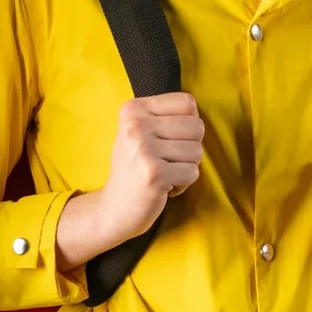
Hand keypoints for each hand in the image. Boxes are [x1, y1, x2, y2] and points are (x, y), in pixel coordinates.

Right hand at [66, 92, 202, 257]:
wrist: (114, 208)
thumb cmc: (136, 167)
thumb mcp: (142, 132)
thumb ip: (167, 116)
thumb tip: (197, 114)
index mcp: (133, 109)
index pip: (187, 103)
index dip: (187, 124)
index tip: (166, 140)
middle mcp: (135, 125)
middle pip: (196, 126)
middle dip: (189, 148)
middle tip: (165, 160)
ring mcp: (143, 150)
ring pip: (197, 151)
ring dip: (185, 168)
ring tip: (162, 173)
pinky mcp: (153, 174)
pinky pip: (192, 172)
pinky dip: (183, 184)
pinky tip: (163, 186)